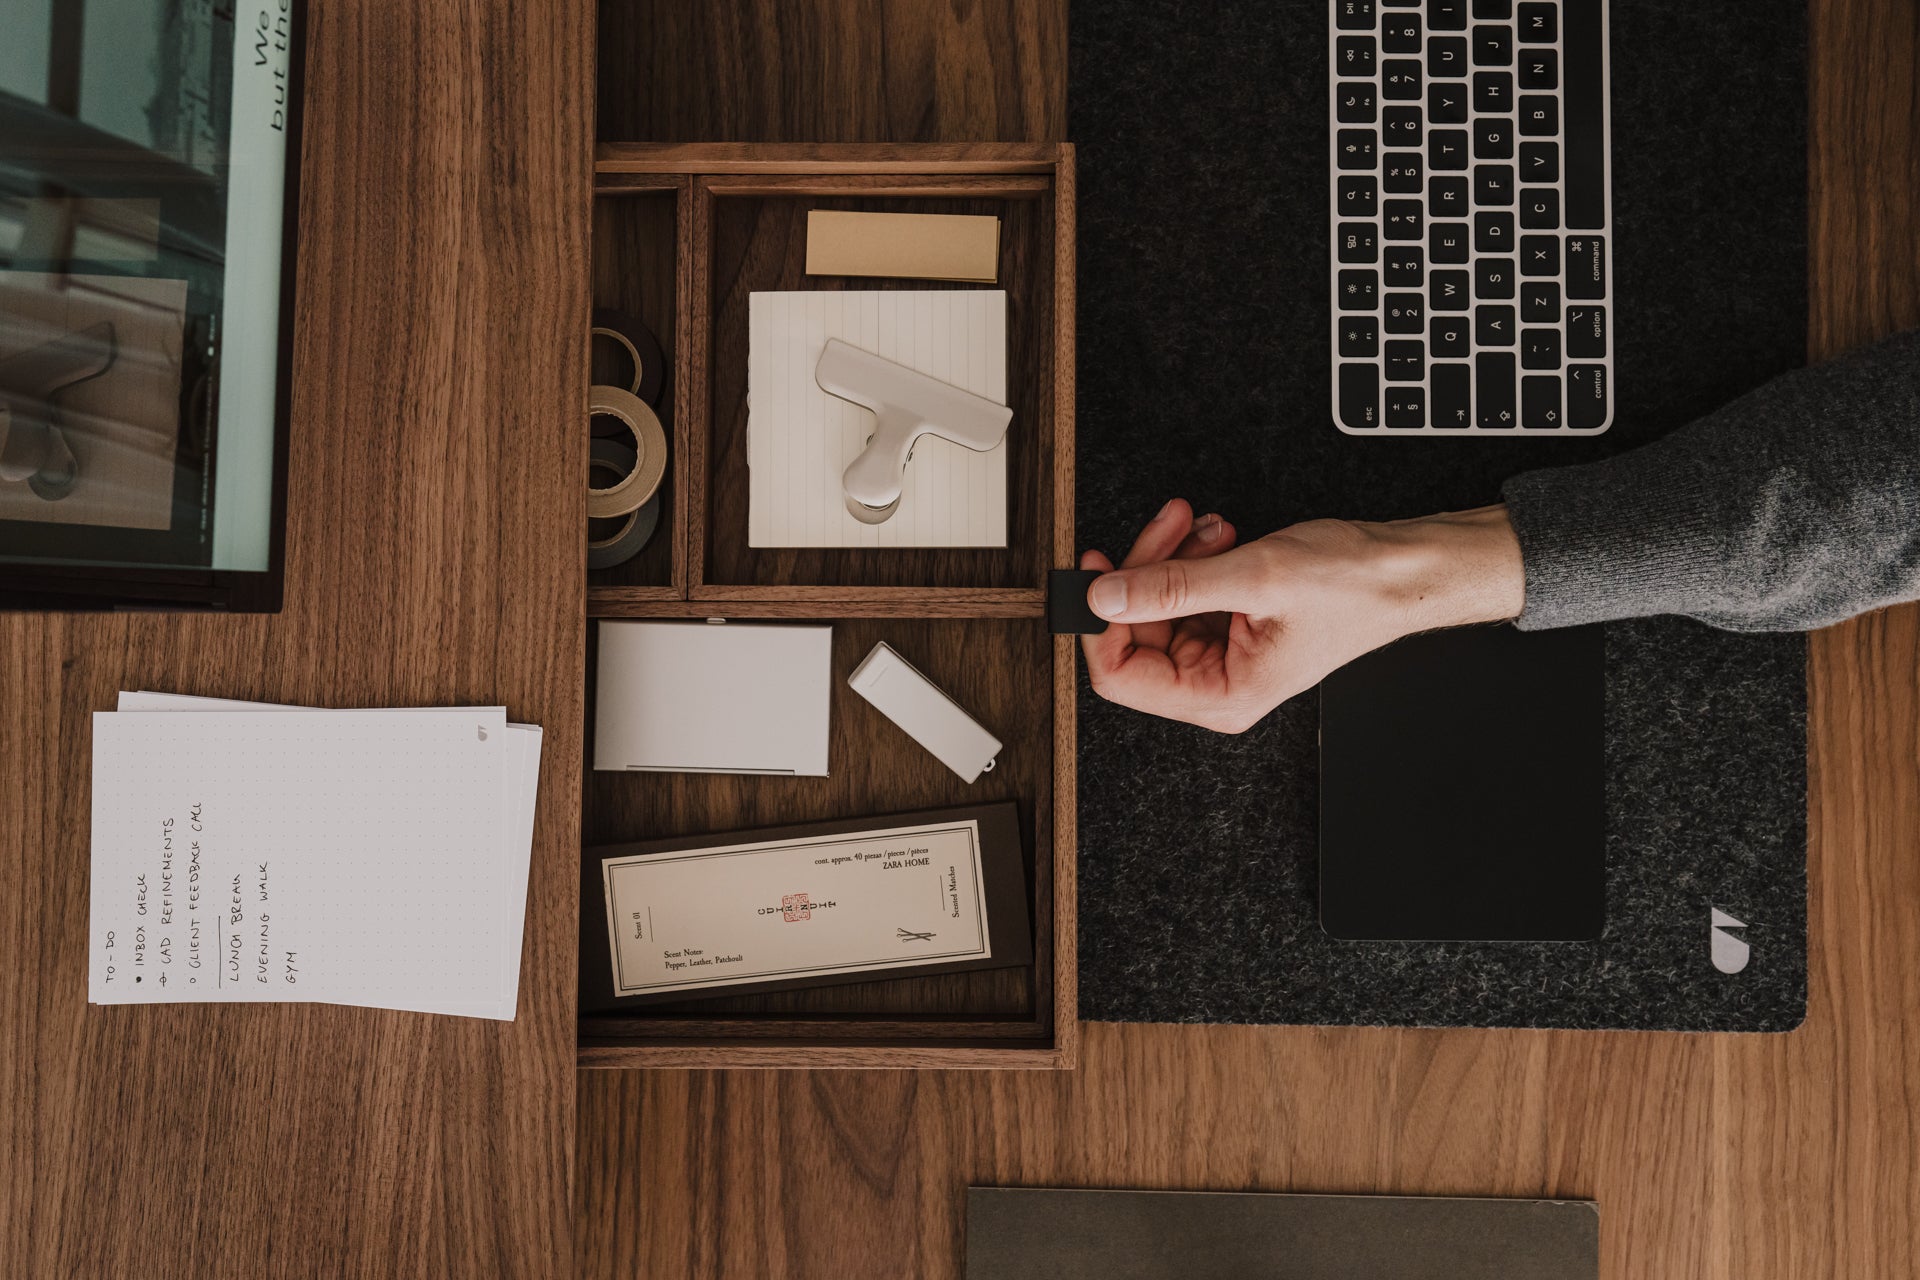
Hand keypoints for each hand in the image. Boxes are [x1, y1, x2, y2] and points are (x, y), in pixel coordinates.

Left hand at [1079, 500, 1525, 732]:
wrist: (1401, 569)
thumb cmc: (1352, 587)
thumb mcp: (1253, 577)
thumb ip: (1171, 587)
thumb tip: (1103, 596)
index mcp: (1221, 696)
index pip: (1121, 676)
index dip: (1098, 623)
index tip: (1096, 572)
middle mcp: (1215, 685)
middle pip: (1135, 630)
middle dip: (1147, 570)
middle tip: (1168, 526)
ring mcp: (1219, 655)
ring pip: (1156, 603)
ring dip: (1174, 557)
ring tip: (1210, 531)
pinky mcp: (1226, 626)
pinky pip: (1183, 592)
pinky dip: (1193, 558)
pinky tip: (1221, 539)